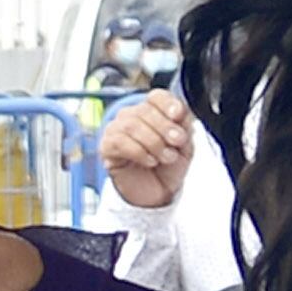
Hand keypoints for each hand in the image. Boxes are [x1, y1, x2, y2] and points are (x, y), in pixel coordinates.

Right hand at [99, 89, 196, 209]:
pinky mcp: (106, 147)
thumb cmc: (168, 167)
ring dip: (154, 143)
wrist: (157, 194)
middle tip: (176, 143)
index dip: (167, 103)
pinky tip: (150, 161)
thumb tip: (180, 113)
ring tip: (165, 157)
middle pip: (144, 110)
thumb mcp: (185, 146)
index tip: (178, 115)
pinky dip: (139, 152)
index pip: (156, 97)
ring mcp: (116, 130)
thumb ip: (183, 126)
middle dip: (164, 127)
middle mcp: (132, 117)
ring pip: (132, 125)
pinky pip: (120, 142)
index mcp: (153, 112)